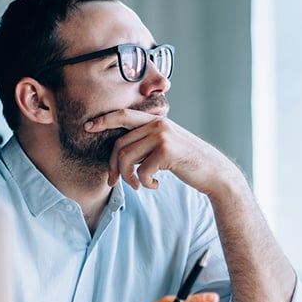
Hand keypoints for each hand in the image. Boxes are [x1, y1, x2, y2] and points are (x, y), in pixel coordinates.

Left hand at [85, 109, 241, 195]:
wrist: (214, 172)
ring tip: (138, 186)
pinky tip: (156, 186)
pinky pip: (141, 171)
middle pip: (119, 144)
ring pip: (126, 158)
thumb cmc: (186, 162)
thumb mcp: (165, 146)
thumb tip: (119, 155)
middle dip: (112, 167)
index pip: (123, 116)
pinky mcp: (166, 151)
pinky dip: (145, 183)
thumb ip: (145, 143)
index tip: (88, 127)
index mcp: (156, 121)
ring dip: (128, 178)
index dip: (104, 120)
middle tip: (113, 182)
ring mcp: (162, 135)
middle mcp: (158, 124)